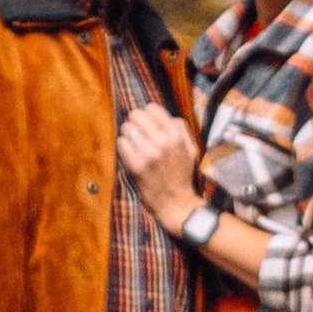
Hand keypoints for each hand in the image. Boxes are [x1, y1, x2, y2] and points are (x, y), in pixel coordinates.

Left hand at [115, 102, 200, 231]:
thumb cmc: (182, 175)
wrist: (176, 203)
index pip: (151, 108)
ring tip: (134, 145)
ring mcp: (148, 154)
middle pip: (136, 115)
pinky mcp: (136, 165)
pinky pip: (121, 143)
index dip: (147, 115)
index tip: (147, 124)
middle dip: (135, 123)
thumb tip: (164, 115)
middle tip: (138, 134)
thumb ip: (181, 129)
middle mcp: (163, 142)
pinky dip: (123, 147)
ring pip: (126, 128)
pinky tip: (130, 154)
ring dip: (128, 136)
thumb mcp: (191, 149)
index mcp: (176, 136)